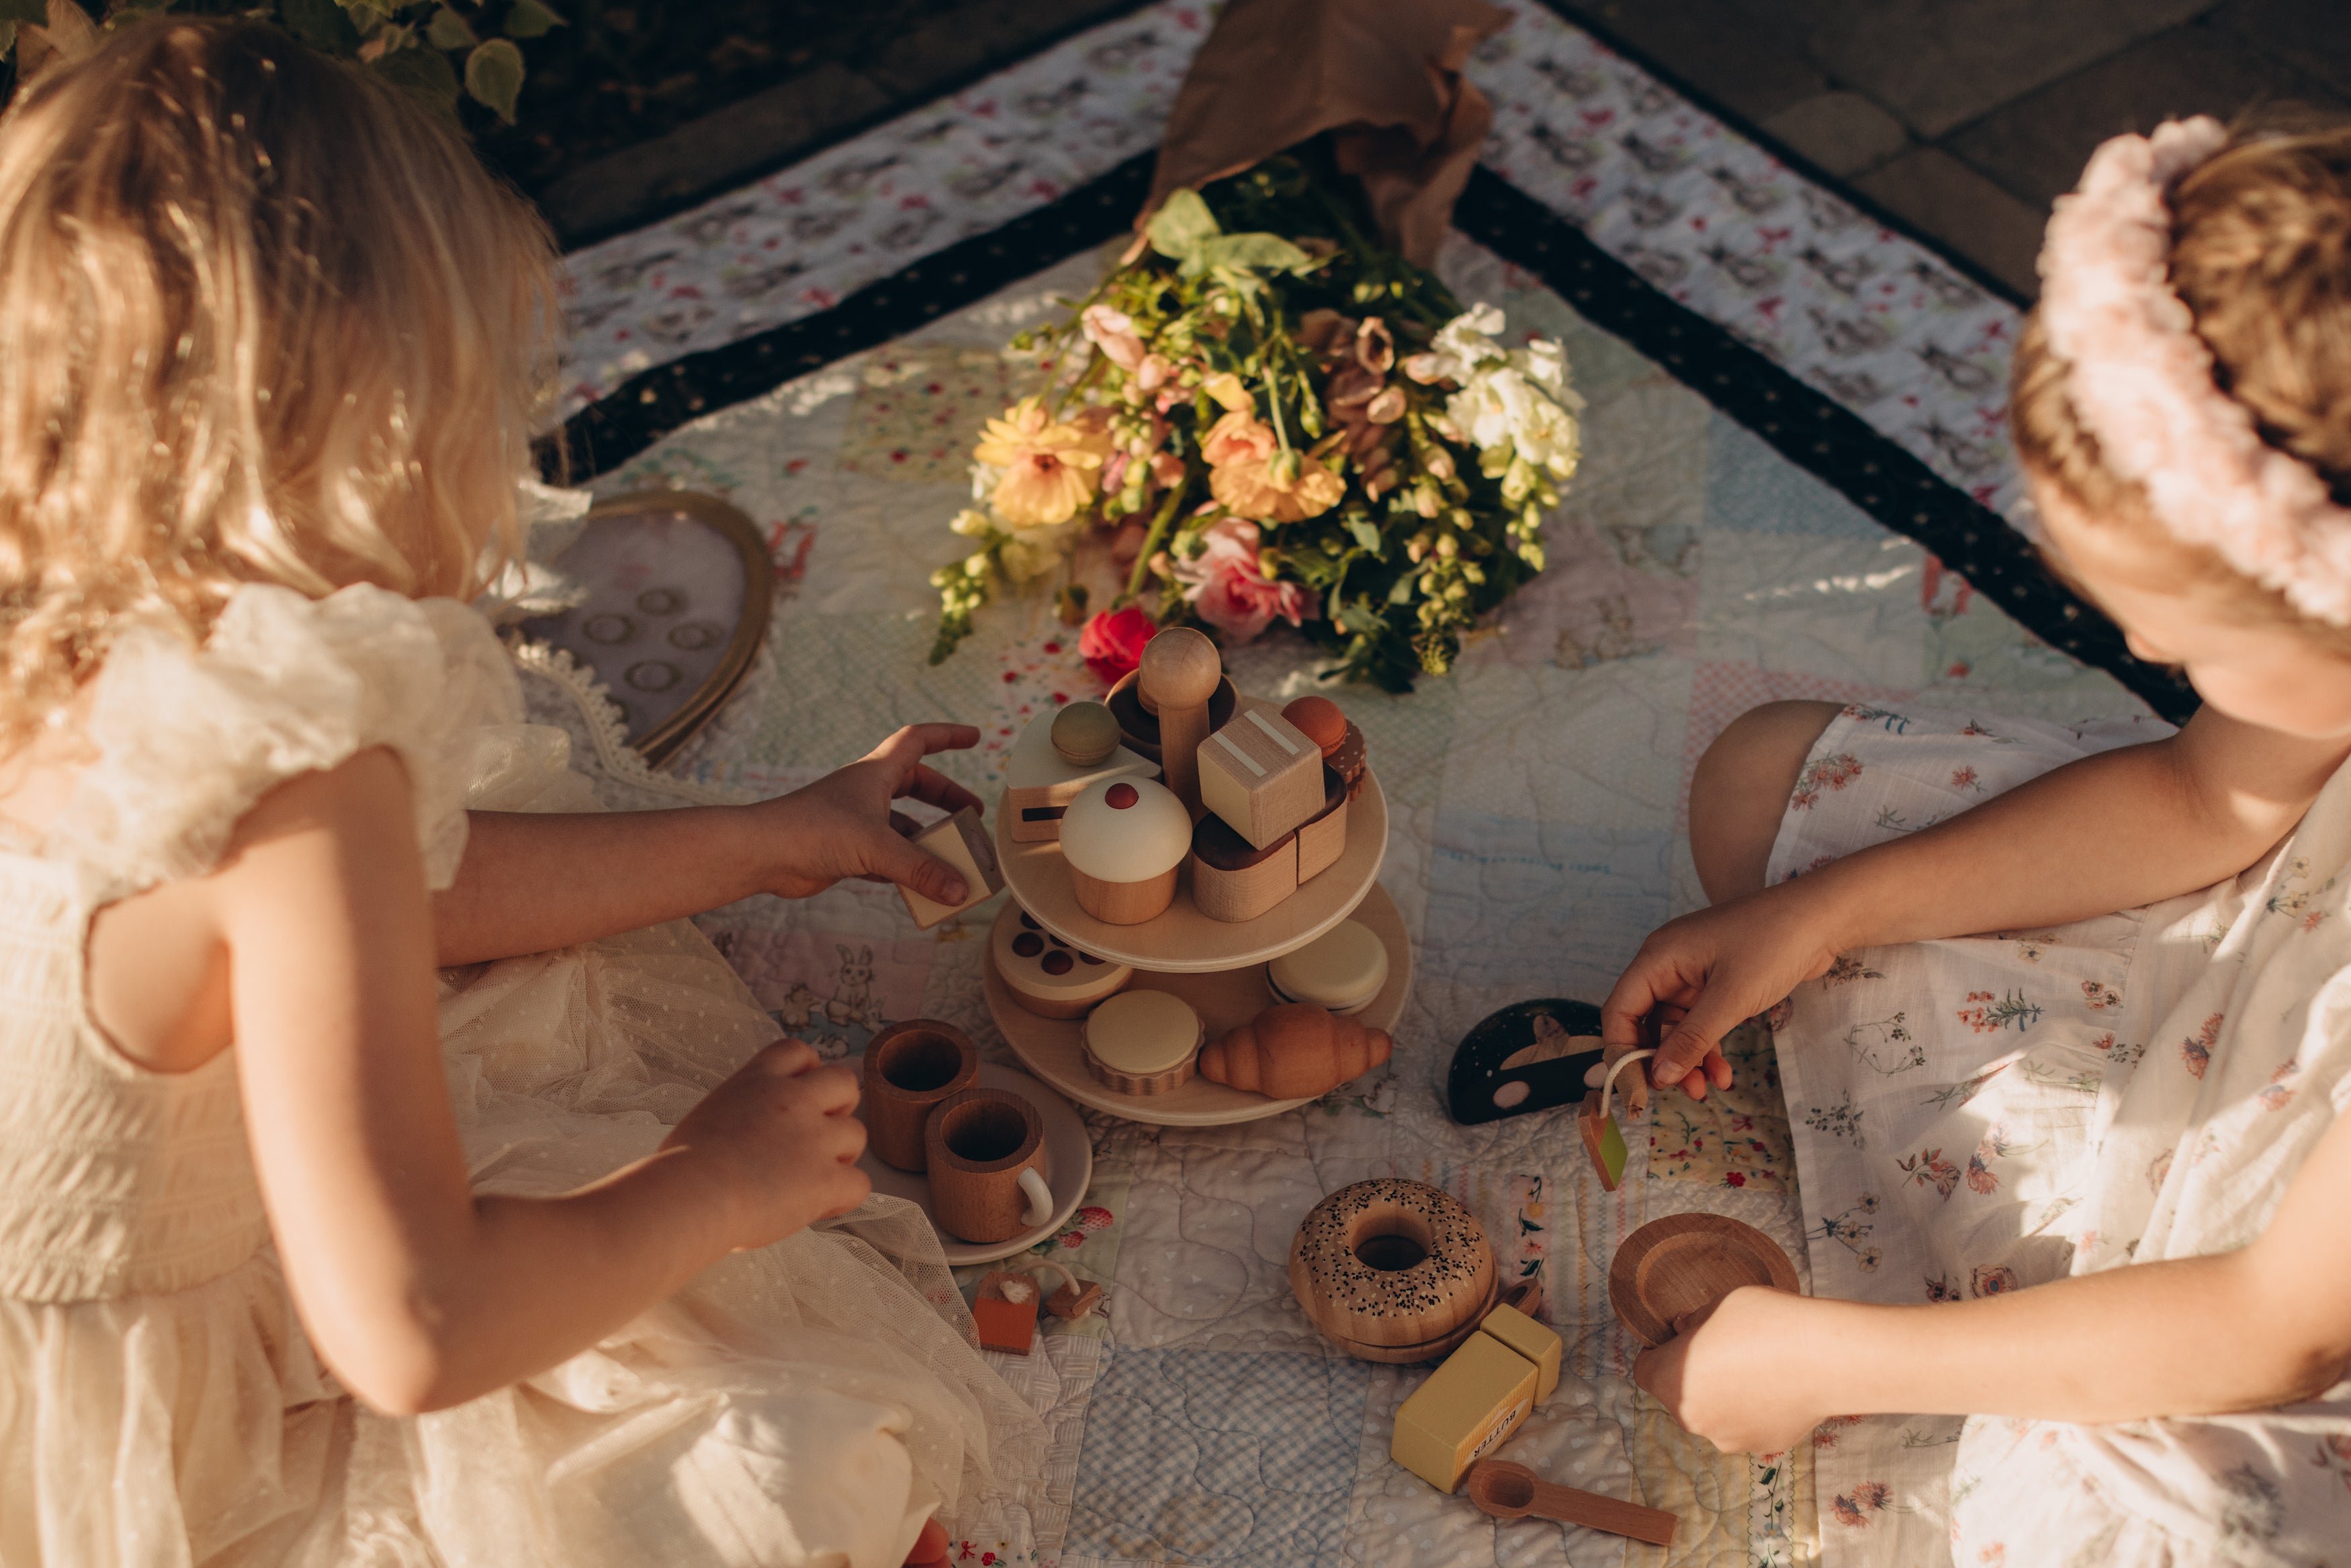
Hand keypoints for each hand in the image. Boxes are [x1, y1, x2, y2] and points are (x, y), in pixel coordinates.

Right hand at [660, 1040, 870, 1249]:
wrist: (689, 1196)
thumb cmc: (679, 1169)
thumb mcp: (709, 1117)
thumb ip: (741, 1115)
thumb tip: (745, 1141)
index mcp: (758, 1081)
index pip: (797, 1052)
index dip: (807, 1071)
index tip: (799, 1095)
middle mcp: (793, 1101)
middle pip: (844, 1081)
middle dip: (839, 1107)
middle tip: (816, 1137)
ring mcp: (815, 1138)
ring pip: (857, 1134)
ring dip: (840, 1156)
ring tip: (810, 1180)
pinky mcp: (827, 1178)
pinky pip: (860, 1184)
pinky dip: (842, 1198)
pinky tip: (816, 1207)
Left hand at [749, 723, 985, 904]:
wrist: (762, 853)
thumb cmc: (812, 831)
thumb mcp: (876, 846)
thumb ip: (920, 869)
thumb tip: (958, 892)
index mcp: (875, 773)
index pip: (918, 740)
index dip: (948, 736)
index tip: (976, 738)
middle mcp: (866, 793)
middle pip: (917, 785)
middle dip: (947, 799)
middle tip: (972, 817)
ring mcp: (856, 822)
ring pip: (902, 825)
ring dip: (927, 840)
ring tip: (953, 859)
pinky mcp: (845, 851)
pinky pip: (887, 857)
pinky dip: (905, 868)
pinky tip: (921, 884)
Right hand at [1601, 883, 1843, 1100]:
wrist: (1822, 918)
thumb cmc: (1773, 944)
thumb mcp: (1731, 998)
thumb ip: (1691, 1040)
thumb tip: (1658, 1077)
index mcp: (1658, 957)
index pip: (1620, 1010)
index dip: (1622, 1051)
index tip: (1638, 1089)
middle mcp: (1667, 965)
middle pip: (1645, 1022)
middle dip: (1660, 1060)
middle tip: (1679, 1092)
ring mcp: (1692, 974)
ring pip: (1674, 1028)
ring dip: (1687, 1060)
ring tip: (1707, 1090)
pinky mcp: (1716, 983)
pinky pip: (1699, 1023)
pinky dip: (1707, 1048)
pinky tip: (1722, 1073)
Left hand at [1633, 1287, 1826, 1453]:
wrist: (1825, 1358)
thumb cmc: (1765, 1323)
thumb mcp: (1717, 1305)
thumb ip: (1692, 1322)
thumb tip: (1682, 1328)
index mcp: (1670, 1381)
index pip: (1644, 1370)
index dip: (1657, 1351)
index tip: (1678, 1338)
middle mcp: (1693, 1419)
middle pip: (1680, 1395)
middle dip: (1694, 1374)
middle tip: (1723, 1348)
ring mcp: (1728, 1438)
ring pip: (1715, 1413)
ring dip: (1725, 1395)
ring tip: (1757, 1366)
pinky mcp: (1762, 1445)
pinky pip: (1748, 1424)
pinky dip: (1755, 1409)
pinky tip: (1778, 1385)